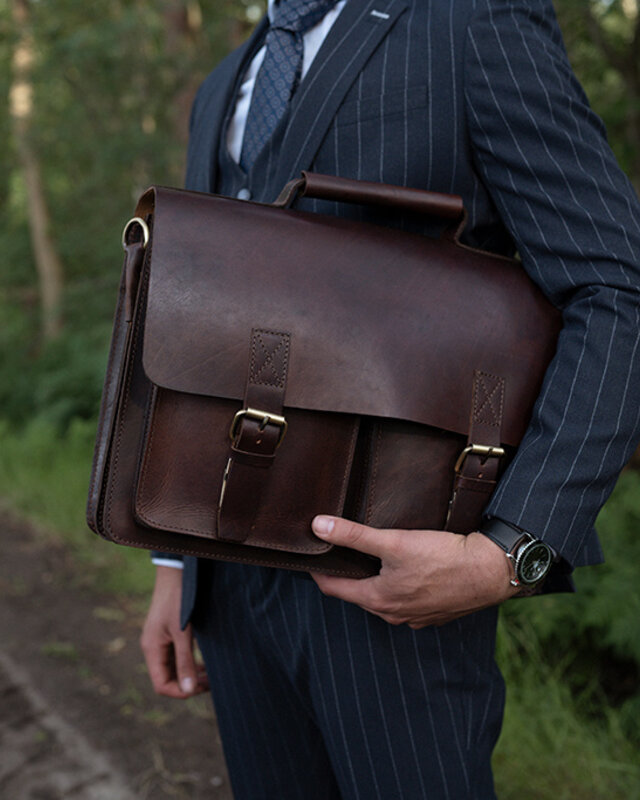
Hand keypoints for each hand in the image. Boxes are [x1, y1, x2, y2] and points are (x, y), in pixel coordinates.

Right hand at [140, 566, 208, 697]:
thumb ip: (185, 661)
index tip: (202, 687)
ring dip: (190, 675)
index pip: (162, 685)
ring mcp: (160, 641)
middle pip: (167, 679)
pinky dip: (189, 664)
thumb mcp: (184, 632)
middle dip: (188, 684)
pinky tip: (204, 664)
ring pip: (173, 669)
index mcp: (152, 650)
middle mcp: (153, 648)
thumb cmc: (179, 599)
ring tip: (210, 674)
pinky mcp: (168, 634)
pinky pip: (176, 657)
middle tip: (211, 681)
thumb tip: (188, 690)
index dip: (181, 692)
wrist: (176, 573)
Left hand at [310, 517, 518, 627]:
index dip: (319, 571)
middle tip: (338, 552)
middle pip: (359, 593)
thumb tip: (318, 526)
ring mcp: (416, 617)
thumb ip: (353, 535)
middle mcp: (394, 615)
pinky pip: (408, 599)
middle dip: (347, 574)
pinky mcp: (436, 611)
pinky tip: (407, 568)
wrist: (492, 571)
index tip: (310, 557)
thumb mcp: (393, 541)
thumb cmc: (444, 558)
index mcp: (378, 600)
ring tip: (371, 557)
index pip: (334, 588)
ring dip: (375, 580)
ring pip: (385, 597)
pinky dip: (400, 585)